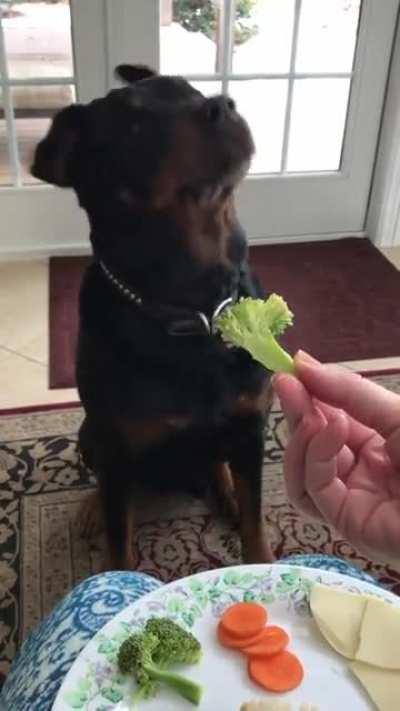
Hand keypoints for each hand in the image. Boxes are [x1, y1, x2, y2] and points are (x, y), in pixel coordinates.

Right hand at [272, 352, 399, 561]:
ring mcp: (351, 498)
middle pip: (310, 443)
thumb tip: (302, 362)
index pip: (330, 419)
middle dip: (297, 411)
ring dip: (301, 438)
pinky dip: (314, 457)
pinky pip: (312, 489)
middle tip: (284, 383)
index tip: (290, 370)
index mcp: (377, 444)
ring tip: (313, 415)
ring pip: (302, 470)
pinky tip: (330, 432)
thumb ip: (349, 391)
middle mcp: (360, 471)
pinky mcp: (345, 521)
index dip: (309, 395)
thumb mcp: (396, 414)